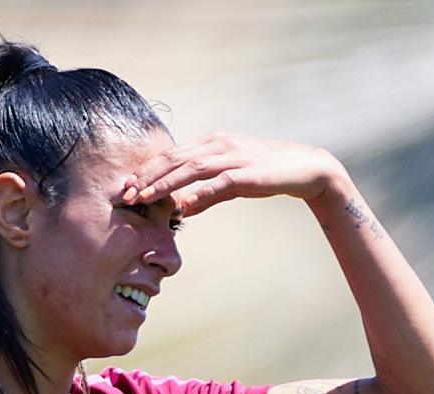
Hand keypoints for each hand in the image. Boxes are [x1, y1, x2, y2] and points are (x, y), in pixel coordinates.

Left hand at [121, 132, 341, 219]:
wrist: (306, 168)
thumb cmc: (267, 174)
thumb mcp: (233, 181)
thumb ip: (208, 192)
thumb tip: (184, 208)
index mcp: (212, 143)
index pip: (172, 155)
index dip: (148, 170)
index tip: (128, 186)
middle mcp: (219, 145)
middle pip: (175, 159)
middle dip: (148, 177)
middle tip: (127, 194)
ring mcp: (234, 157)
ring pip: (191, 169)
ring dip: (165, 185)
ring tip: (146, 199)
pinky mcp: (249, 174)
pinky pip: (219, 183)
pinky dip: (200, 194)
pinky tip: (184, 206)